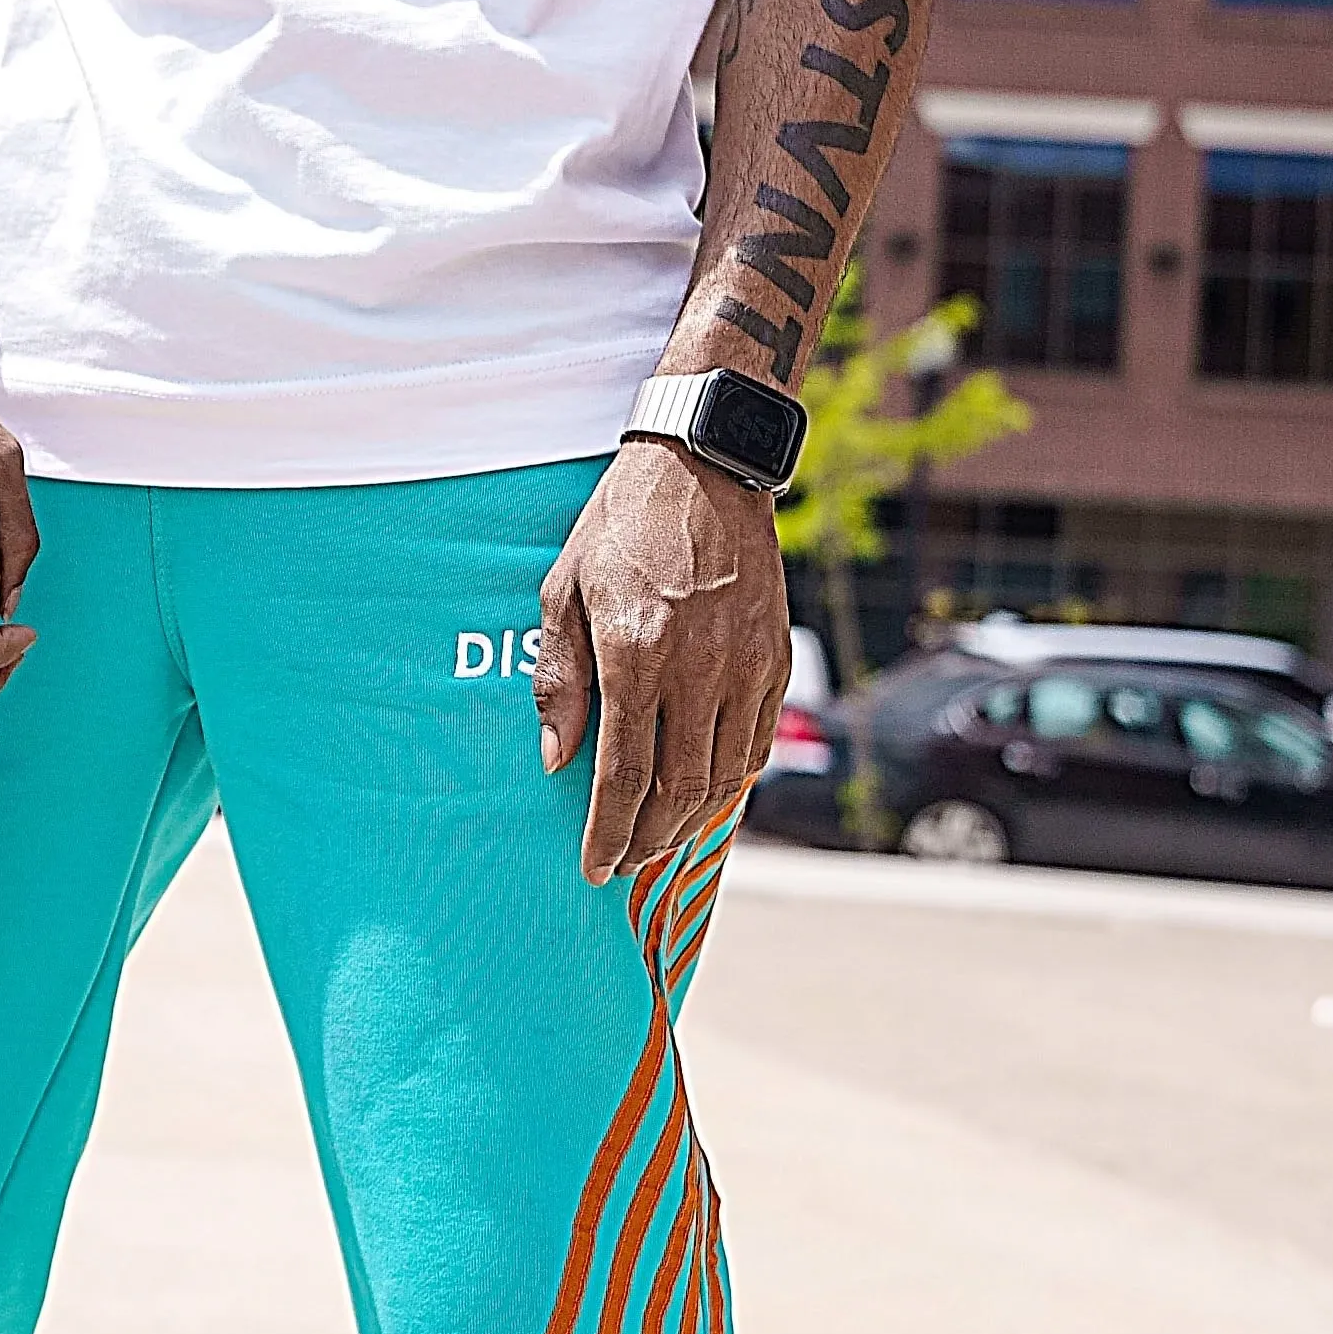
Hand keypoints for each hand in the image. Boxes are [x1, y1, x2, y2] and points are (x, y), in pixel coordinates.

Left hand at [533, 441, 790, 887]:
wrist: (704, 466)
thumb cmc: (621, 524)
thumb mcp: (563, 589)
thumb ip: (559, 678)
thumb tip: (556, 758)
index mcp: (636, 651)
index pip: (623, 773)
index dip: (608, 832)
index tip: (594, 867)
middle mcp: (697, 666)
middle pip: (677, 788)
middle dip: (648, 840)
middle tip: (624, 865)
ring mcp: (744, 663)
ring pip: (722, 774)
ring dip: (690, 820)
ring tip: (659, 840)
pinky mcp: (776, 655)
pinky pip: (756, 740)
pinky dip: (731, 780)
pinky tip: (706, 794)